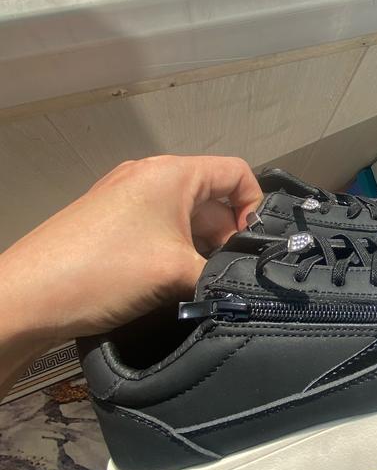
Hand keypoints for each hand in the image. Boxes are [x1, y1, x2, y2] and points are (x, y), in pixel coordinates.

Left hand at [0, 156, 261, 391]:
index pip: (237, 172)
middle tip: (228, 275)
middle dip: (226, 237)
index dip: (255, 207)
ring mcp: (128, 200)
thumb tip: (244, 285)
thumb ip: (221, 274)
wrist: (28, 297)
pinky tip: (173, 286)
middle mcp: (151, 177)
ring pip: (185, 220)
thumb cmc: (105, 271)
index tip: (251, 248)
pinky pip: (160, 232)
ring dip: (200, 251)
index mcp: (172, 173)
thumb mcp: (177, 273)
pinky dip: (175, 255)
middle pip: (212, 199)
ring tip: (200, 286)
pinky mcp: (112, 224)